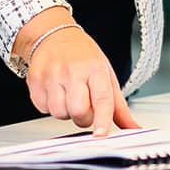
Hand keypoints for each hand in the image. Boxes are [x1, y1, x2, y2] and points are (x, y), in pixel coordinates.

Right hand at [16, 12, 139, 136]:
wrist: (53, 35)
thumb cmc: (82, 56)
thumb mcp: (105, 74)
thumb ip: (118, 107)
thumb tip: (134, 129)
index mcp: (95, 68)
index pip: (102, 99)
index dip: (102, 119)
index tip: (101, 134)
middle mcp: (73, 70)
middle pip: (78, 111)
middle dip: (83, 117)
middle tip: (84, 105)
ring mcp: (51, 74)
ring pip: (59, 112)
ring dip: (65, 112)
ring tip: (67, 96)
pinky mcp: (35, 80)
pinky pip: (42, 108)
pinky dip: (49, 106)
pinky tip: (54, 91)